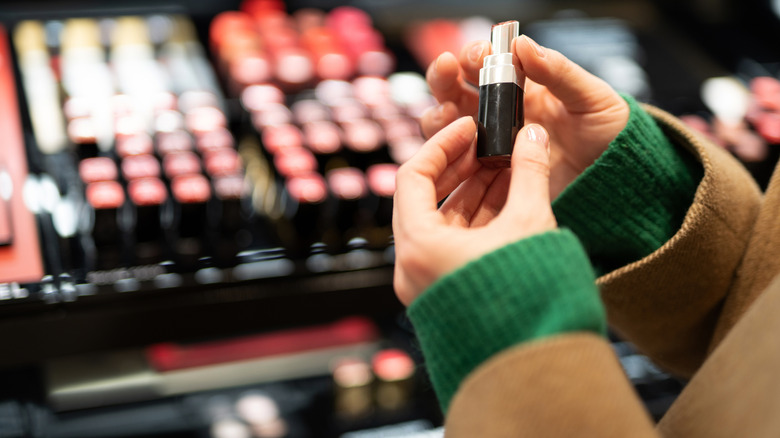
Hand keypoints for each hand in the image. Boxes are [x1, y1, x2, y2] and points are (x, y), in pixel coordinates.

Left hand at [392, 117, 556, 305]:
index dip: (442, 145)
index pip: (412, 177)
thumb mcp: (531, 224)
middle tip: (489, 143)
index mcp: (419, 247)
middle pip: (426, 199)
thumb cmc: (529, 299)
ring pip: (443, 222)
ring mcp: (429, 282)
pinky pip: (454, 245)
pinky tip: (506, 196)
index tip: (468, 127)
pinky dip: (477, 219)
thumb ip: (530, 173)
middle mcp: (413, 267)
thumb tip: (533, 134)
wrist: (537, 363)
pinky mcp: (448, 292)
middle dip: (461, 167)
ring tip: (505, 165)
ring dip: (473, 191)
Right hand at [421, 35, 628, 197]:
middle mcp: (500, 114)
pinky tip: (460, 149)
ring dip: (440, 114)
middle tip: (446, 69)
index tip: (478, 54)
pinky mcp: (490, 176)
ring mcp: (492, 145)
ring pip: (448, 125)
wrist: (617, 182)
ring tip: (448, 114)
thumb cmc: (609, 135)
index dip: (475, 55)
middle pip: (455, 90)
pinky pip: (459, 163)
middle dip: (444, 77)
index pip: (486, 64)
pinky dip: (450, 153)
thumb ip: (558, 71)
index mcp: (523, 87)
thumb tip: (523, 44)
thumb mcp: (592, 97)